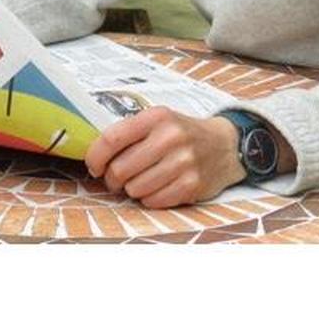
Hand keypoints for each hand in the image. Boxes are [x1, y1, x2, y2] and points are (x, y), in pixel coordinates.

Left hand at [84, 106, 244, 207]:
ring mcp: (183, 162)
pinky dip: (150, 198)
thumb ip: (130, 133)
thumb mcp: (159, 121)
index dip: (95, 156)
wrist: (224, 145)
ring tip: (142, 180)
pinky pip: (153, 201)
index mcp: (157, 117)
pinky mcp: (191, 185)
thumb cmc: (182, 134)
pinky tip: (158, 187)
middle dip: (113, 179)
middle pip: (120, 169)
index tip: (94, 166)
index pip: (112, 138)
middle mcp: (170, 137)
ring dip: (132, 189)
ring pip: (135, 189)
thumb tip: (94, 156)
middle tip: (118, 178)